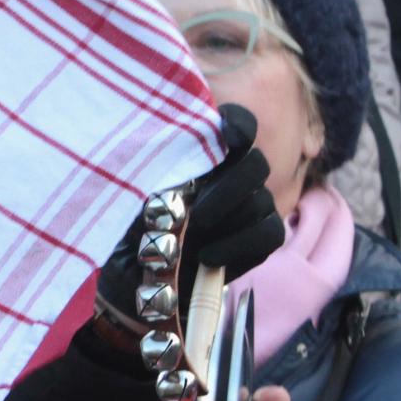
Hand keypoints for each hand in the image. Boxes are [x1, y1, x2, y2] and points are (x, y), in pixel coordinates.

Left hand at [95, 104, 282, 333]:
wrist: (137, 276)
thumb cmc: (131, 228)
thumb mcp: (133, 197)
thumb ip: (158, 173)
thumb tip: (172, 164)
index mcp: (206, 154)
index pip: (239, 124)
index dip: (240, 125)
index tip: (229, 136)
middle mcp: (234, 175)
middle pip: (256, 164)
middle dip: (231, 187)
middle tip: (199, 215)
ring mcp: (253, 206)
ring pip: (262, 201)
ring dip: (229, 221)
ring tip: (195, 242)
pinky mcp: (261, 237)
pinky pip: (270, 234)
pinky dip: (241, 246)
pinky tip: (210, 257)